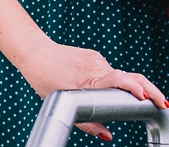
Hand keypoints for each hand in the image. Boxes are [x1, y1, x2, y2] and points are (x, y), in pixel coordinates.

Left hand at [22, 42, 166, 140]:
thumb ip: (88, 122)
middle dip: (150, 90)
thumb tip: (108, 137)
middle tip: (163, 104)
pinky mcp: (93, 56)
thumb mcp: (62, 102)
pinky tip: (101, 88)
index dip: (136, 89)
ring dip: (127, 88)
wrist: (32, 51)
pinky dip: (112, 81)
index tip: (147, 99)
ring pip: (119, 77)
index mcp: (90, 78)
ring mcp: (96, 59)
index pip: (121, 80)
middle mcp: (97, 66)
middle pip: (131, 78)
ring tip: (137, 100)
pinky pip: (108, 71)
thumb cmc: (42, 77)